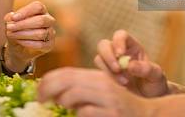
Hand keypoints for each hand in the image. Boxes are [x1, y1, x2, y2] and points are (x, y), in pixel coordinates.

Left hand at [4, 1, 54, 65]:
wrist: (18, 48)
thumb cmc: (16, 31)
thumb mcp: (10, 23)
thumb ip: (9, 18)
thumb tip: (11, 17)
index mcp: (41, 10)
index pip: (38, 7)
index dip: (26, 11)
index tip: (13, 18)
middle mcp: (48, 20)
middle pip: (41, 20)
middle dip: (23, 24)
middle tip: (9, 27)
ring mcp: (51, 33)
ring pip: (41, 33)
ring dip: (23, 34)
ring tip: (11, 35)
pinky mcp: (49, 45)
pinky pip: (41, 45)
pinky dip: (28, 43)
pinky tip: (18, 41)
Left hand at [38, 67, 153, 116]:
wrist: (146, 114)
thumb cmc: (118, 104)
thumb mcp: (100, 91)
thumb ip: (81, 88)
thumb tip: (53, 93)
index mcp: (97, 76)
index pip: (67, 72)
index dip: (48, 80)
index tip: (38, 90)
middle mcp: (102, 84)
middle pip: (67, 81)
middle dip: (49, 89)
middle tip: (41, 99)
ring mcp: (107, 99)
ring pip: (73, 95)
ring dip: (63, 102)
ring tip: (63, 107)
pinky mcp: (111, 114)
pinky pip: (85, 113)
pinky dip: (79, 114)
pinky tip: (80, 115)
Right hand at [95, 30, 167, 97]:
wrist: (150, 100)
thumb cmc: (154, 84)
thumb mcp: (156, 76)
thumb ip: (145, 69)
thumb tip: (129, 65)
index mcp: (132, 46)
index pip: (121, 35)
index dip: (118, 42)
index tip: (120, 54)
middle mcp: (118, 53)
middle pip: (104, 45)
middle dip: (108, 56)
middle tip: (118, 69)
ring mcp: (110, 64)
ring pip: (99, 59)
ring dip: (108, 71)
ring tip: (125, 83)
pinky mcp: (105, 76)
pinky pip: (98, 74)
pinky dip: (107, 80)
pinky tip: (119, 88)